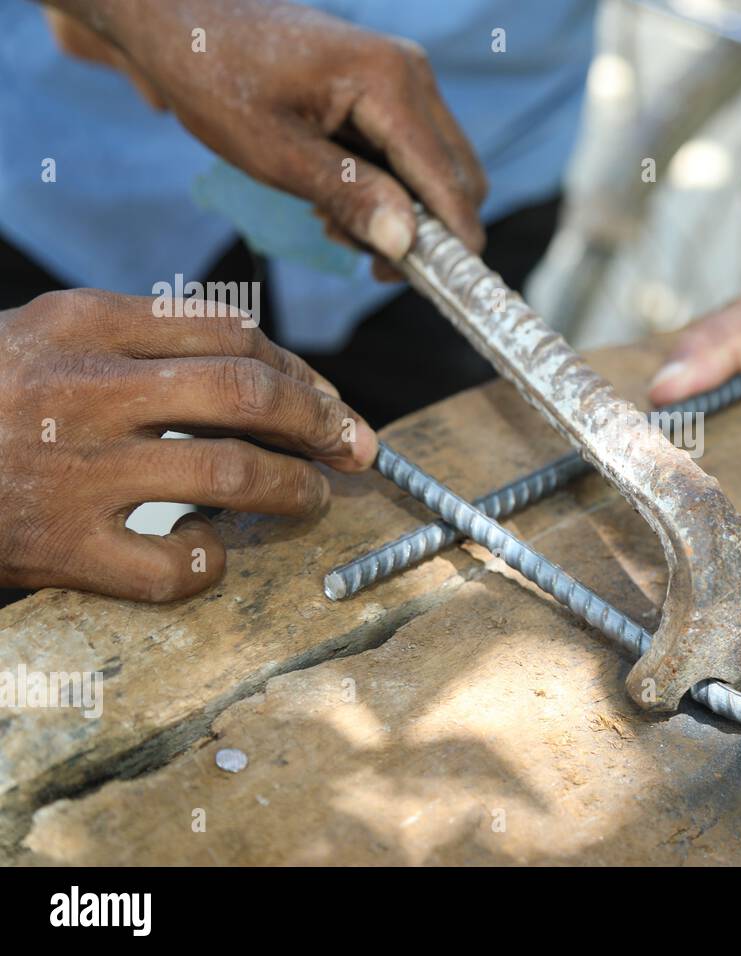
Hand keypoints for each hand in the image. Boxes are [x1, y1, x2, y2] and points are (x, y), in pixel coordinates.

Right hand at [0, 290, 377, 601]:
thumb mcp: (47, 333)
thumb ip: (142, 336)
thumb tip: (264, 364)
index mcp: (83, 323)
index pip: (230, 331)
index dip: (299, 368)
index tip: (327, 397)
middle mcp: (86, 390)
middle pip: (249, 393)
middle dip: (323, 421)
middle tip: (356, 446)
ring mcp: (73, 472)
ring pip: (231, 473)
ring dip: (295, 489)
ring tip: (313, 497)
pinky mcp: (60, 549)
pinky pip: (173, 565)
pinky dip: (213, 561)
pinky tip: (213, 548)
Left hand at [46, 0, 486, 273]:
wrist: (179, 18)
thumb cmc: (214, 76)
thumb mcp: (274, 151)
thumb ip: (348, 194)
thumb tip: (405, 242)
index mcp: (389, 82)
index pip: (448, 180)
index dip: (452, 241)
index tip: (438, 290)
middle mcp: (410, 75)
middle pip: (460, 178)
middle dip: (426, 230)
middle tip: (368, 261)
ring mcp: (402, 79)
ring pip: (437, 171)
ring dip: (403, 212)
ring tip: (335, 224)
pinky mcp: (387, 90)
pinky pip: (412, 155)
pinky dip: (388, 190)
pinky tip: (334, 198)